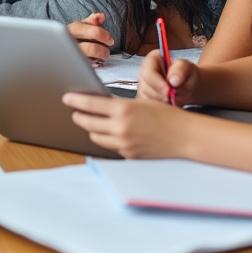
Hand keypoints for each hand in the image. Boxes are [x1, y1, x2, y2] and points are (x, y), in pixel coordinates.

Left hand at [62, 92, 188, 158]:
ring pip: (95, 136)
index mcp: (123, 109)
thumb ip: (119, 105)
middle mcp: (120, 128)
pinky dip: (107, 139)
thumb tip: (99, 104)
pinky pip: (110, 146)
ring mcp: (123, 143)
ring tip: (90, 122)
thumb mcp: (141, 102)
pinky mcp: (127, 155)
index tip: (66, 98)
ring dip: (91, 129)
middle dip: (79, 116)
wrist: (184, 136)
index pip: (89, 104)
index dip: (75, 100)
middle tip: (75, 111)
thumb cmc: (166, 115)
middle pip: (87, 123)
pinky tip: (108, 133)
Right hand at [67, 12, 113, 64]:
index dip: (104, 37)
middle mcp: (70, 43)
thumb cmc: (71, 35)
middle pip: (91, 49)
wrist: (54, 47)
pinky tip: (93, 64)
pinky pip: (84, 69)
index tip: (110, 41)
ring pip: (87, 61)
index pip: (93, 32)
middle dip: (102, 51)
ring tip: (101, 58)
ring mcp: (69, 55)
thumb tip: (101, 16)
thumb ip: (91, 21)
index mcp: (72, 29)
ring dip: (98, 60)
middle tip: (106, 53)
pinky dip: (92, 66)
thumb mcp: (80, 25)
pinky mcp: (70, 65)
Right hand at [136, 50, 200, 104]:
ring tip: (173, 100)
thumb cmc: (188, 74)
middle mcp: (144, 72)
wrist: (190, 86)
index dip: (157, 83)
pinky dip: (158, 108)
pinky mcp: (145, 98)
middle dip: (160, 95)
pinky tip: (169, 105)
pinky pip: (147, 106)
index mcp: (152, 60)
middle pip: (145, 86)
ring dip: (160, 102)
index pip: (148, 72)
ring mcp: (143, 86)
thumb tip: (173, 80)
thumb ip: (180, 69)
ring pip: (145, 98)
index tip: (168, 91)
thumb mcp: (188, 68)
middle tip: (173, 99)